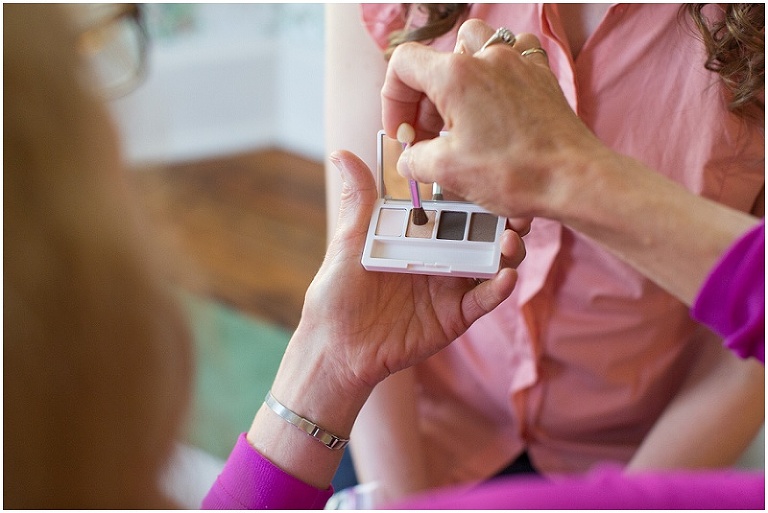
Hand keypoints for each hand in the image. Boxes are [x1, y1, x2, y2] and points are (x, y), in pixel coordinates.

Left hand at [295, 149, 521, 395]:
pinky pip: (482, 300)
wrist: (336, 347)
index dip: (474, 191)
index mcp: (417, 235)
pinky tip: (505, 276)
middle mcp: (440, 256)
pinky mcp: (455, 316)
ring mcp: (450, 286)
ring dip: (507, 250)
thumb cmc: (337, 294)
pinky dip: (497, 289)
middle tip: (516, 207)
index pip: (453, 207)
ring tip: (511, 239)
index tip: (489, 170)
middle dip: (503, 218)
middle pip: (481, 232)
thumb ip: (359, 201)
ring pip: (491, 263)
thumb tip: (343, 154)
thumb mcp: (349, 242)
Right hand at [380, 20, 610, 220]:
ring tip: (458, 112)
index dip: (393, 99)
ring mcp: (518, 62)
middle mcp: (487, 57)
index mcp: (456, 75)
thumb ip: (416, 160)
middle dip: (424, 98)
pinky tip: (494, 99)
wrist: (574, 179)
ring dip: (457, 75)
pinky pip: (511, 54)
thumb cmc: (517, 172)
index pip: (403, 64)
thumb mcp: (447, 172)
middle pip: (437, 59)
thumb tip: (411, 159)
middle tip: (428, 135)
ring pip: (474, 45)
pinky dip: (495, 71)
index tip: (403, 131)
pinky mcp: (540, 76)